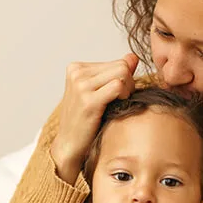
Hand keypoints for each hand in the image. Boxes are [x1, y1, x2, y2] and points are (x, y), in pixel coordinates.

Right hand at [51, 54, 137, 183]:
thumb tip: (133, 57)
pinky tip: (117, 108)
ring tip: (118, 105)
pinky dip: (124, 96)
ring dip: (127, 90)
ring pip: (122, 73)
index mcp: (76, 68)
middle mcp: (76, 73)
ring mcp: (80, 85)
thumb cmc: (86, 121)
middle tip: (120, 102)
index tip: (116, 96)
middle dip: (128, 84)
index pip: (116, 62)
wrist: (70, 145)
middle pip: (121, 66)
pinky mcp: (88, 100)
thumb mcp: (99, 92)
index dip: (124, 80)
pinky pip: (118, 86)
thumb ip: (115, 73)